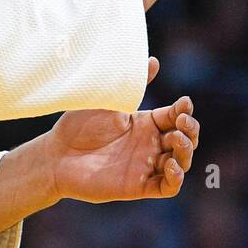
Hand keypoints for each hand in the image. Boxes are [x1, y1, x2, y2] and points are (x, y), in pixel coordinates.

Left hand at [46, 57, 199, 202]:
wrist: (57, 154)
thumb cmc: (79, 124)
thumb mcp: (109, 101)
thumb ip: (133, 85)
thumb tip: (154, 60)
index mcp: (145, 122)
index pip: (176, 116)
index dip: (184, 110)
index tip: (183, 103)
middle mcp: (149, 144)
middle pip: (185, 138)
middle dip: (190, 129)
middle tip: (181, 122)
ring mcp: (146, 165)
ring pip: (182, 161)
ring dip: (186, 151)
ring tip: (176, 140)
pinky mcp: (139, 186)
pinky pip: (168, 187)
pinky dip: (176, 178)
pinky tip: (170, 165)